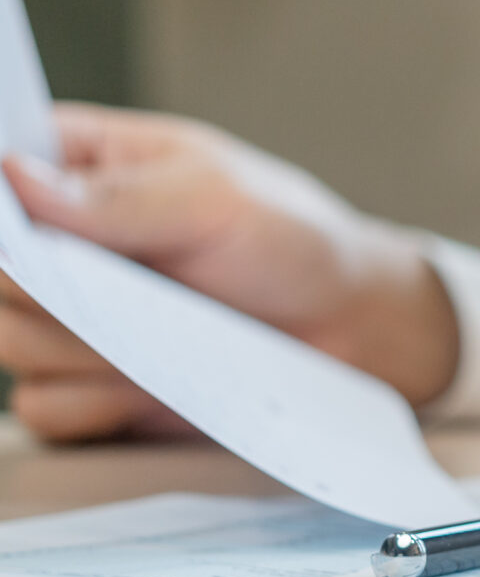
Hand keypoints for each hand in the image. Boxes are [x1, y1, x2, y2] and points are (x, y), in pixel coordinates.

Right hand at [0, 103, 460, 440]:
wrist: (348, 324)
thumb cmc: (290, 239)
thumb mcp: (215, 197)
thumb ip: (118, 196)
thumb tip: (15, 175)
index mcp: (79, 168)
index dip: (5, 208)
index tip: (34, 230)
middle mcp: (59, 244)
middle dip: (47, 288)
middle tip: (120, 286)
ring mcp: (70, 318)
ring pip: (11, 344)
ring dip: (78, 350)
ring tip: (160, 332)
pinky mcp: (90, 385)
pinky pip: (49, 409)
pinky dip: (94, 404)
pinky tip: (152, 384)